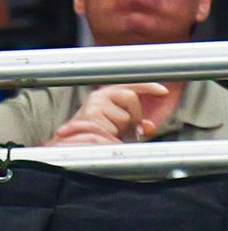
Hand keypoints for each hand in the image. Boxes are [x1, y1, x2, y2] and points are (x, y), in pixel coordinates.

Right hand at [48, 82, 175, 145]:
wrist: (66, 146)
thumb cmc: (90, 136)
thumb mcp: (115, 127)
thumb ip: (133, 124)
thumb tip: (148, 127)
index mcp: (105, 96)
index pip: (130, 85)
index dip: (148, 87)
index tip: (163, 91)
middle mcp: (99, 96)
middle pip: (131, 98)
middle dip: (134, 115)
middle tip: (125, 129)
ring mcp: (95, 105)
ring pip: (125, 116)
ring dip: (122, 129)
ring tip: (110, 134)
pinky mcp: (92, 116)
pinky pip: (116, 127)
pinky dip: (115, 137)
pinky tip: (104, 138)